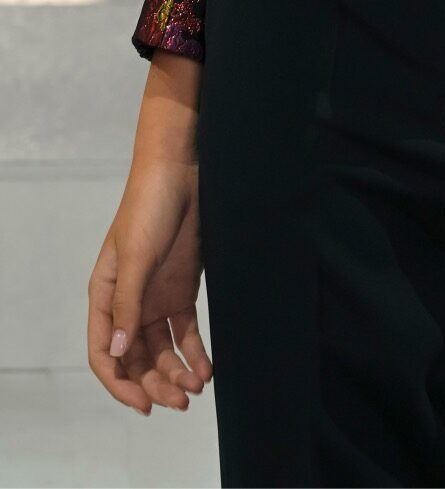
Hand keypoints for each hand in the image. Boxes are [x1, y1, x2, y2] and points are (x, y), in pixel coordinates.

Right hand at [87, 159, 212, 415]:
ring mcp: (155, 298)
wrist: (182, 171)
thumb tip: (118, 353)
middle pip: (136, 358)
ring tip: (198, 388)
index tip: (144, 405)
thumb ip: (128, 304)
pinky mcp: (182, 290)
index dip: (121, 384)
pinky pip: (185, 331)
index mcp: (105, 296)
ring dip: (176, 372)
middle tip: (180, 402)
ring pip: (161, 350)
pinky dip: (194, 352)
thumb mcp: (137, 256)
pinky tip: (207, 367)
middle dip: (155, 384)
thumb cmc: (149, 207)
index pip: (105, 353)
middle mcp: (128, 303)